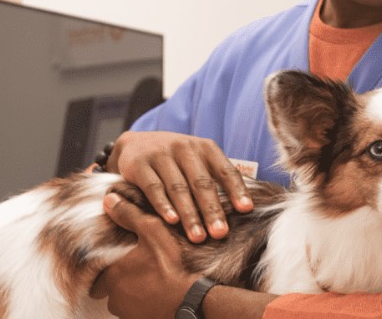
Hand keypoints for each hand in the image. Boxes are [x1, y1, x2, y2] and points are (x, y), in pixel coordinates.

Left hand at [90, 192, 201, 318]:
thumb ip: (128, 214)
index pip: (96, 271)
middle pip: (107, 288)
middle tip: (136, 267)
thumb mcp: (153, 230)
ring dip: (130, 291)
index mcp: (113, 274)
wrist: (193, 299)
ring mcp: (128, 313)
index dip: (107, 262)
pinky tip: (156, 291)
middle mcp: (114, 297)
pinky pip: (135, 311)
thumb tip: (108, 200)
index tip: (121, 256)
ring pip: (121, 300)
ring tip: (149, 278)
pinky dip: (142, 302)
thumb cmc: (173, 264)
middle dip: (117, 279)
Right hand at [108, 131, 252, 241]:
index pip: (225, 170)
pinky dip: (163, 205)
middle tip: (221, 233)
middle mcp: (185, 147)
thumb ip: (215, 179)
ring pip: (179, 187)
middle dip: (212, 209)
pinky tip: (171, 221)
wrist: (135, 144)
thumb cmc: (175, 160)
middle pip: (202, 182)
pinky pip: (153, 187)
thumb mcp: (197, 162)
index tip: (246, 210)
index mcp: (205, 148)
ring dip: (190, 214)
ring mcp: (161, 154)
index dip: (236, 190)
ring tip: (198, 237)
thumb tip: (244, 208)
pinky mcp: (139, 164)